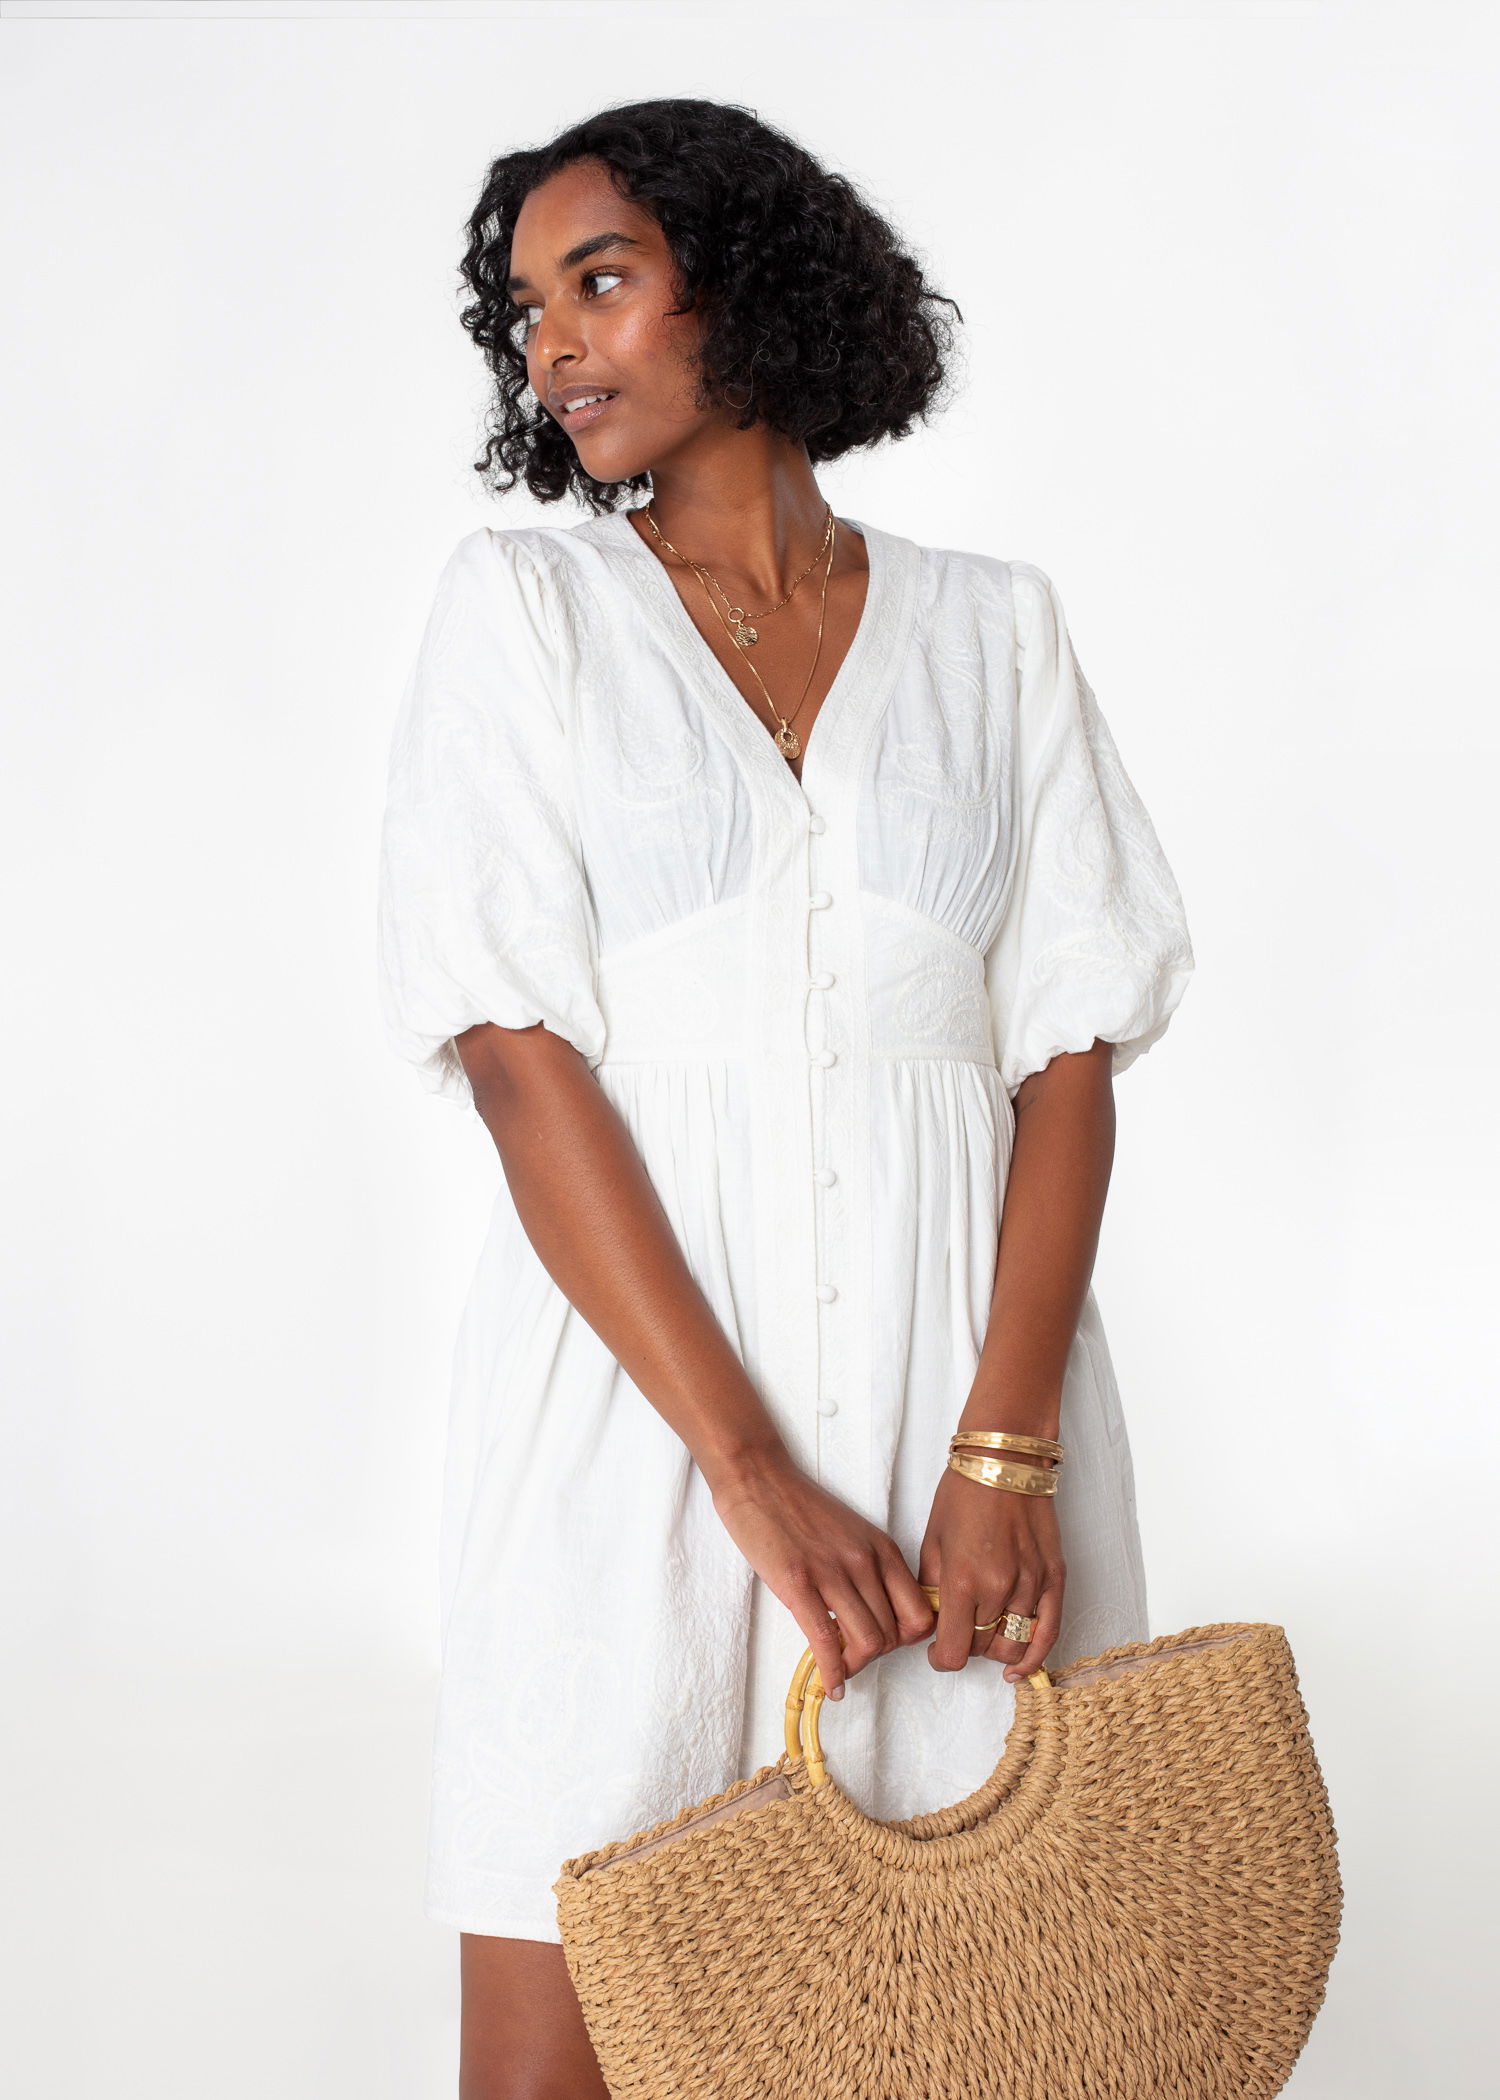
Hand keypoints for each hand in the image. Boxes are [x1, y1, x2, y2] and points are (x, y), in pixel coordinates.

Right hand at [709, 1450, 936, 1699]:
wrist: (759, 1480)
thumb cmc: (802, 1509)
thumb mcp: (854, 1534)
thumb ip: (872, 1571)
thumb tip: (882, 1617)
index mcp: (883, 1550)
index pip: (920, 1615)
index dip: (907, 1639)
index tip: (887, 1643)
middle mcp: (865, 1563)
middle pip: (894, 1635)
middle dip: (877, 1655)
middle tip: (854, 1655)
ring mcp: (832, 1573)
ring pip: (868, 1642)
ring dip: (856, 1665)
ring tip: (841, 1666)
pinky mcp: (798, 1584)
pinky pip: (825, 1642)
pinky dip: (832, 1674)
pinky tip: (830, 1686)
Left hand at [917, 1462, 1065, 1680]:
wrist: (1004, 1460)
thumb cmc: (963, 1494)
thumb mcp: (932, 1542)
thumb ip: (932, 1589)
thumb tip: (934, 1622)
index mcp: (964, 1581)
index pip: (954, 1651)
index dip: (941, 1659)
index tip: (936, 1652)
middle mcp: (1000, 1588)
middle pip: (982, 1648)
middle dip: (965, 1645)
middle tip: (957, 1630)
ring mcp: (1032, 1584)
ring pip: (1015, 1645)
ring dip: (995, 1648)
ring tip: (984, 1636)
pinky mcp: (1054, 1577)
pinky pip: (1049, 1630)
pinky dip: (1036, 1654)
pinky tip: (1021, 1665)